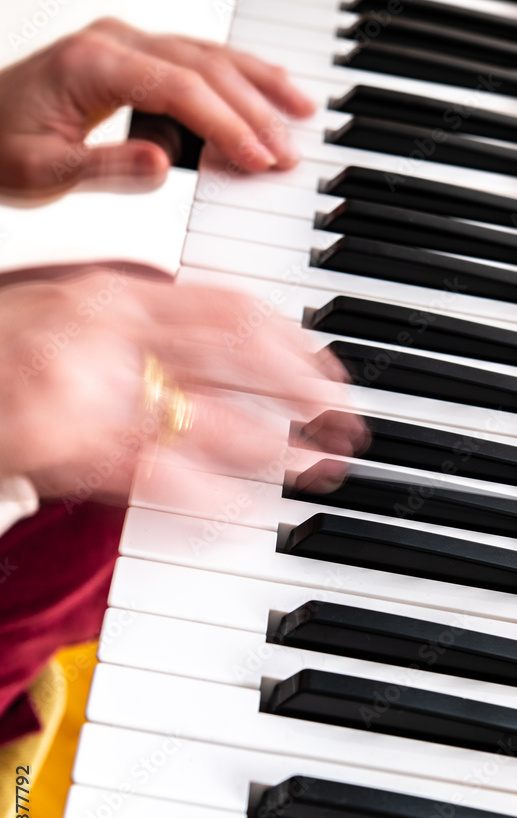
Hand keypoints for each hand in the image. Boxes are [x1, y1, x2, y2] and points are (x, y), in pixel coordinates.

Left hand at [0, 18, 314, 199]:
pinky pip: (194, 64)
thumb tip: (165, 164)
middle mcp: (115, 43)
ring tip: (301, 113)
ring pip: (207, 56)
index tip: (259, 159)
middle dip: (253, 110)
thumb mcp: (43, 171)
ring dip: (257, 84)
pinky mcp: (133, 61)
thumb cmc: (0, 150)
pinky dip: (234, 80)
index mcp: (93, 64)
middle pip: (204, 67)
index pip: (179, 89)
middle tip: (289, 152)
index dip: (225, 125)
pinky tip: (264, 92)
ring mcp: (126, 46)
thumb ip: (105, 167)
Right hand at [0, 264, 367, 506]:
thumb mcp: (70, 315)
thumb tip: (214, 356)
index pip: (227, 306)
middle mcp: (110, 332)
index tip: (326, 364)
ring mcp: (89, 387)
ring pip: (207, 417)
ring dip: (272, 446)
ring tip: (316, 467)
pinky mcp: (67, 445)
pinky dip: (205, 496)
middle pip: (233, 357)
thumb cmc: (0, 353)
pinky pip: (155, 474)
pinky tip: (240, 511)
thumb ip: (140, 330)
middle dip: (302, 390)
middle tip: (345, 419)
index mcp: (114, 294)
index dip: (290, 338)